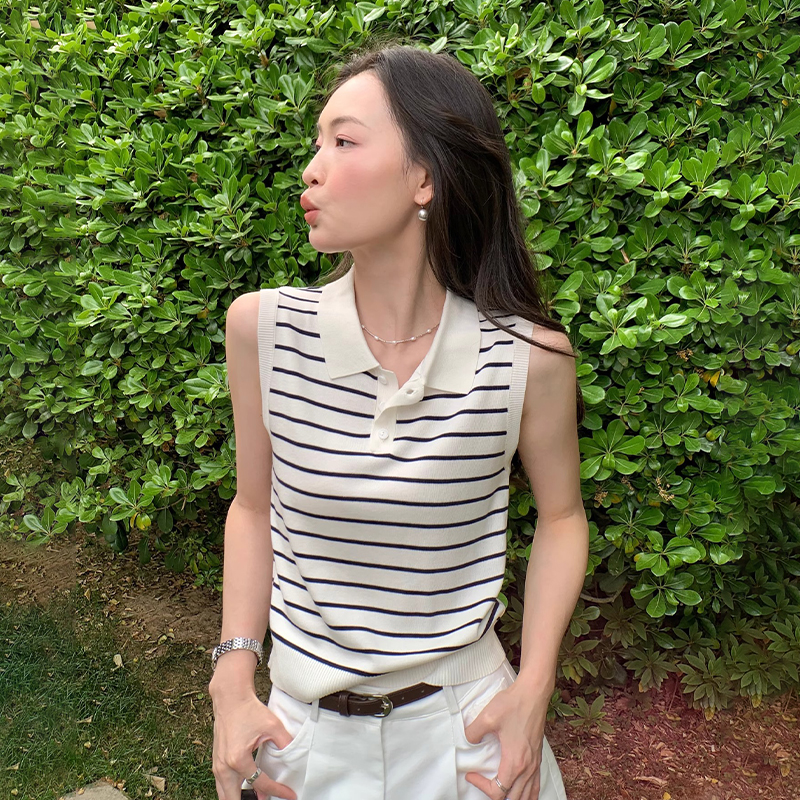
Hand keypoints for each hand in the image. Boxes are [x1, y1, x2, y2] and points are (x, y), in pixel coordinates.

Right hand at [211, 688, 298, 799]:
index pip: (261, 783)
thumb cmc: (248, 710)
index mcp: (239, 759)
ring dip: (238, 798)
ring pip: (225, 795)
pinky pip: (222, 784)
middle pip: (234, 799)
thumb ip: (285, 743)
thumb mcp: (272, 726)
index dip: (277, 791)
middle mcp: (225, 766)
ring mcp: (218, 765)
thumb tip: (294, 757)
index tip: (289, 795)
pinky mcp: (216, 761)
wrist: (231, 698)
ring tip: (257, 798)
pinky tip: (245, 790)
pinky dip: (232, 791)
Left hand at [463, 679, 550, 799]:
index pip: (498, 791)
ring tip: (501, 793)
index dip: (481, 787)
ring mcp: (535, 763)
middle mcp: (528, 767)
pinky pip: (536, 785)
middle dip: (497, 797)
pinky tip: (521, 789)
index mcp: (515, 762)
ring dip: (514, 798)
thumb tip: (469, 740)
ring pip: (528, 796)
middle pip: (514, 799)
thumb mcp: (487, 717)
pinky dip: (528, 794)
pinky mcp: (538, 756)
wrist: (533, 693)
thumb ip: (473, 732)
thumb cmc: (514, 704)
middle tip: (484, 785)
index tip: (472, 774)